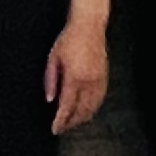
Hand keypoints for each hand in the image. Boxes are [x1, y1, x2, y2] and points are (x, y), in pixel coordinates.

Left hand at [44, 17, 108, 135]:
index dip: (61, 120)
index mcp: (75, 77)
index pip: (67, 106)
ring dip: (82, 118)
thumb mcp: (53, 58)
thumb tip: (50, 99)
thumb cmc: (69, 40)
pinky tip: (86, 112)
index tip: (55, 129)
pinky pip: (100, 99)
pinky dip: (93, 109)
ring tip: (72, 123)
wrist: (89, 26)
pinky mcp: (105, 77)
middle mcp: (89, 81)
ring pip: (92, 107)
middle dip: (71, 122)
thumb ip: (51, 80)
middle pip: (81, 110)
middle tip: (62, 128)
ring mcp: (99, 80)